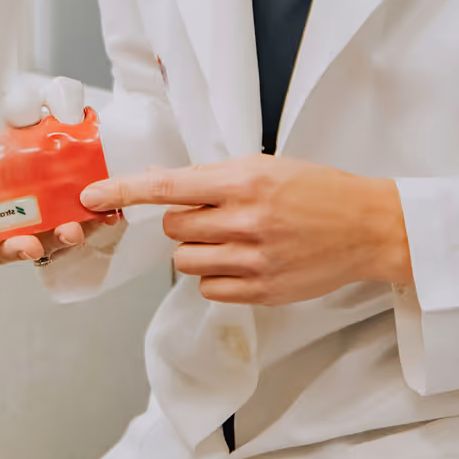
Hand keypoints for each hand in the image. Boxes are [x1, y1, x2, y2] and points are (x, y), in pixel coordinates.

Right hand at [0, 74, 102, 275]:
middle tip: (28, 243)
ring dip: (56, 240)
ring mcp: (33, 224)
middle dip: (14, 249)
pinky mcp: (65, 219)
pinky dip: (88, 225)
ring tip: (70, 230)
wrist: (58, 129)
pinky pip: (76, 230)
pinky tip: (102, 216)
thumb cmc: (14, 129)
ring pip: (41, 244)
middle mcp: (0, 220)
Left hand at [81, 155, 411, 305]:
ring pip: (186, 260)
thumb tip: (161, 181)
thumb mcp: (267, 168)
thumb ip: (215, 178)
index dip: (123, 191)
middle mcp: (245, 220)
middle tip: (216, 215)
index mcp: (244, 181)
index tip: (91, 196)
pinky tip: (243, 263)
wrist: (367, 227)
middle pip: (173, 227)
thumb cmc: (319, 191)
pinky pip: (209, 288)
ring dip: (198, 250)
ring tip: (232, 240)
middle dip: (184, 221)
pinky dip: (216, 277)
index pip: (168, 186)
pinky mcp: (262, 291)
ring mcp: (253, 259)